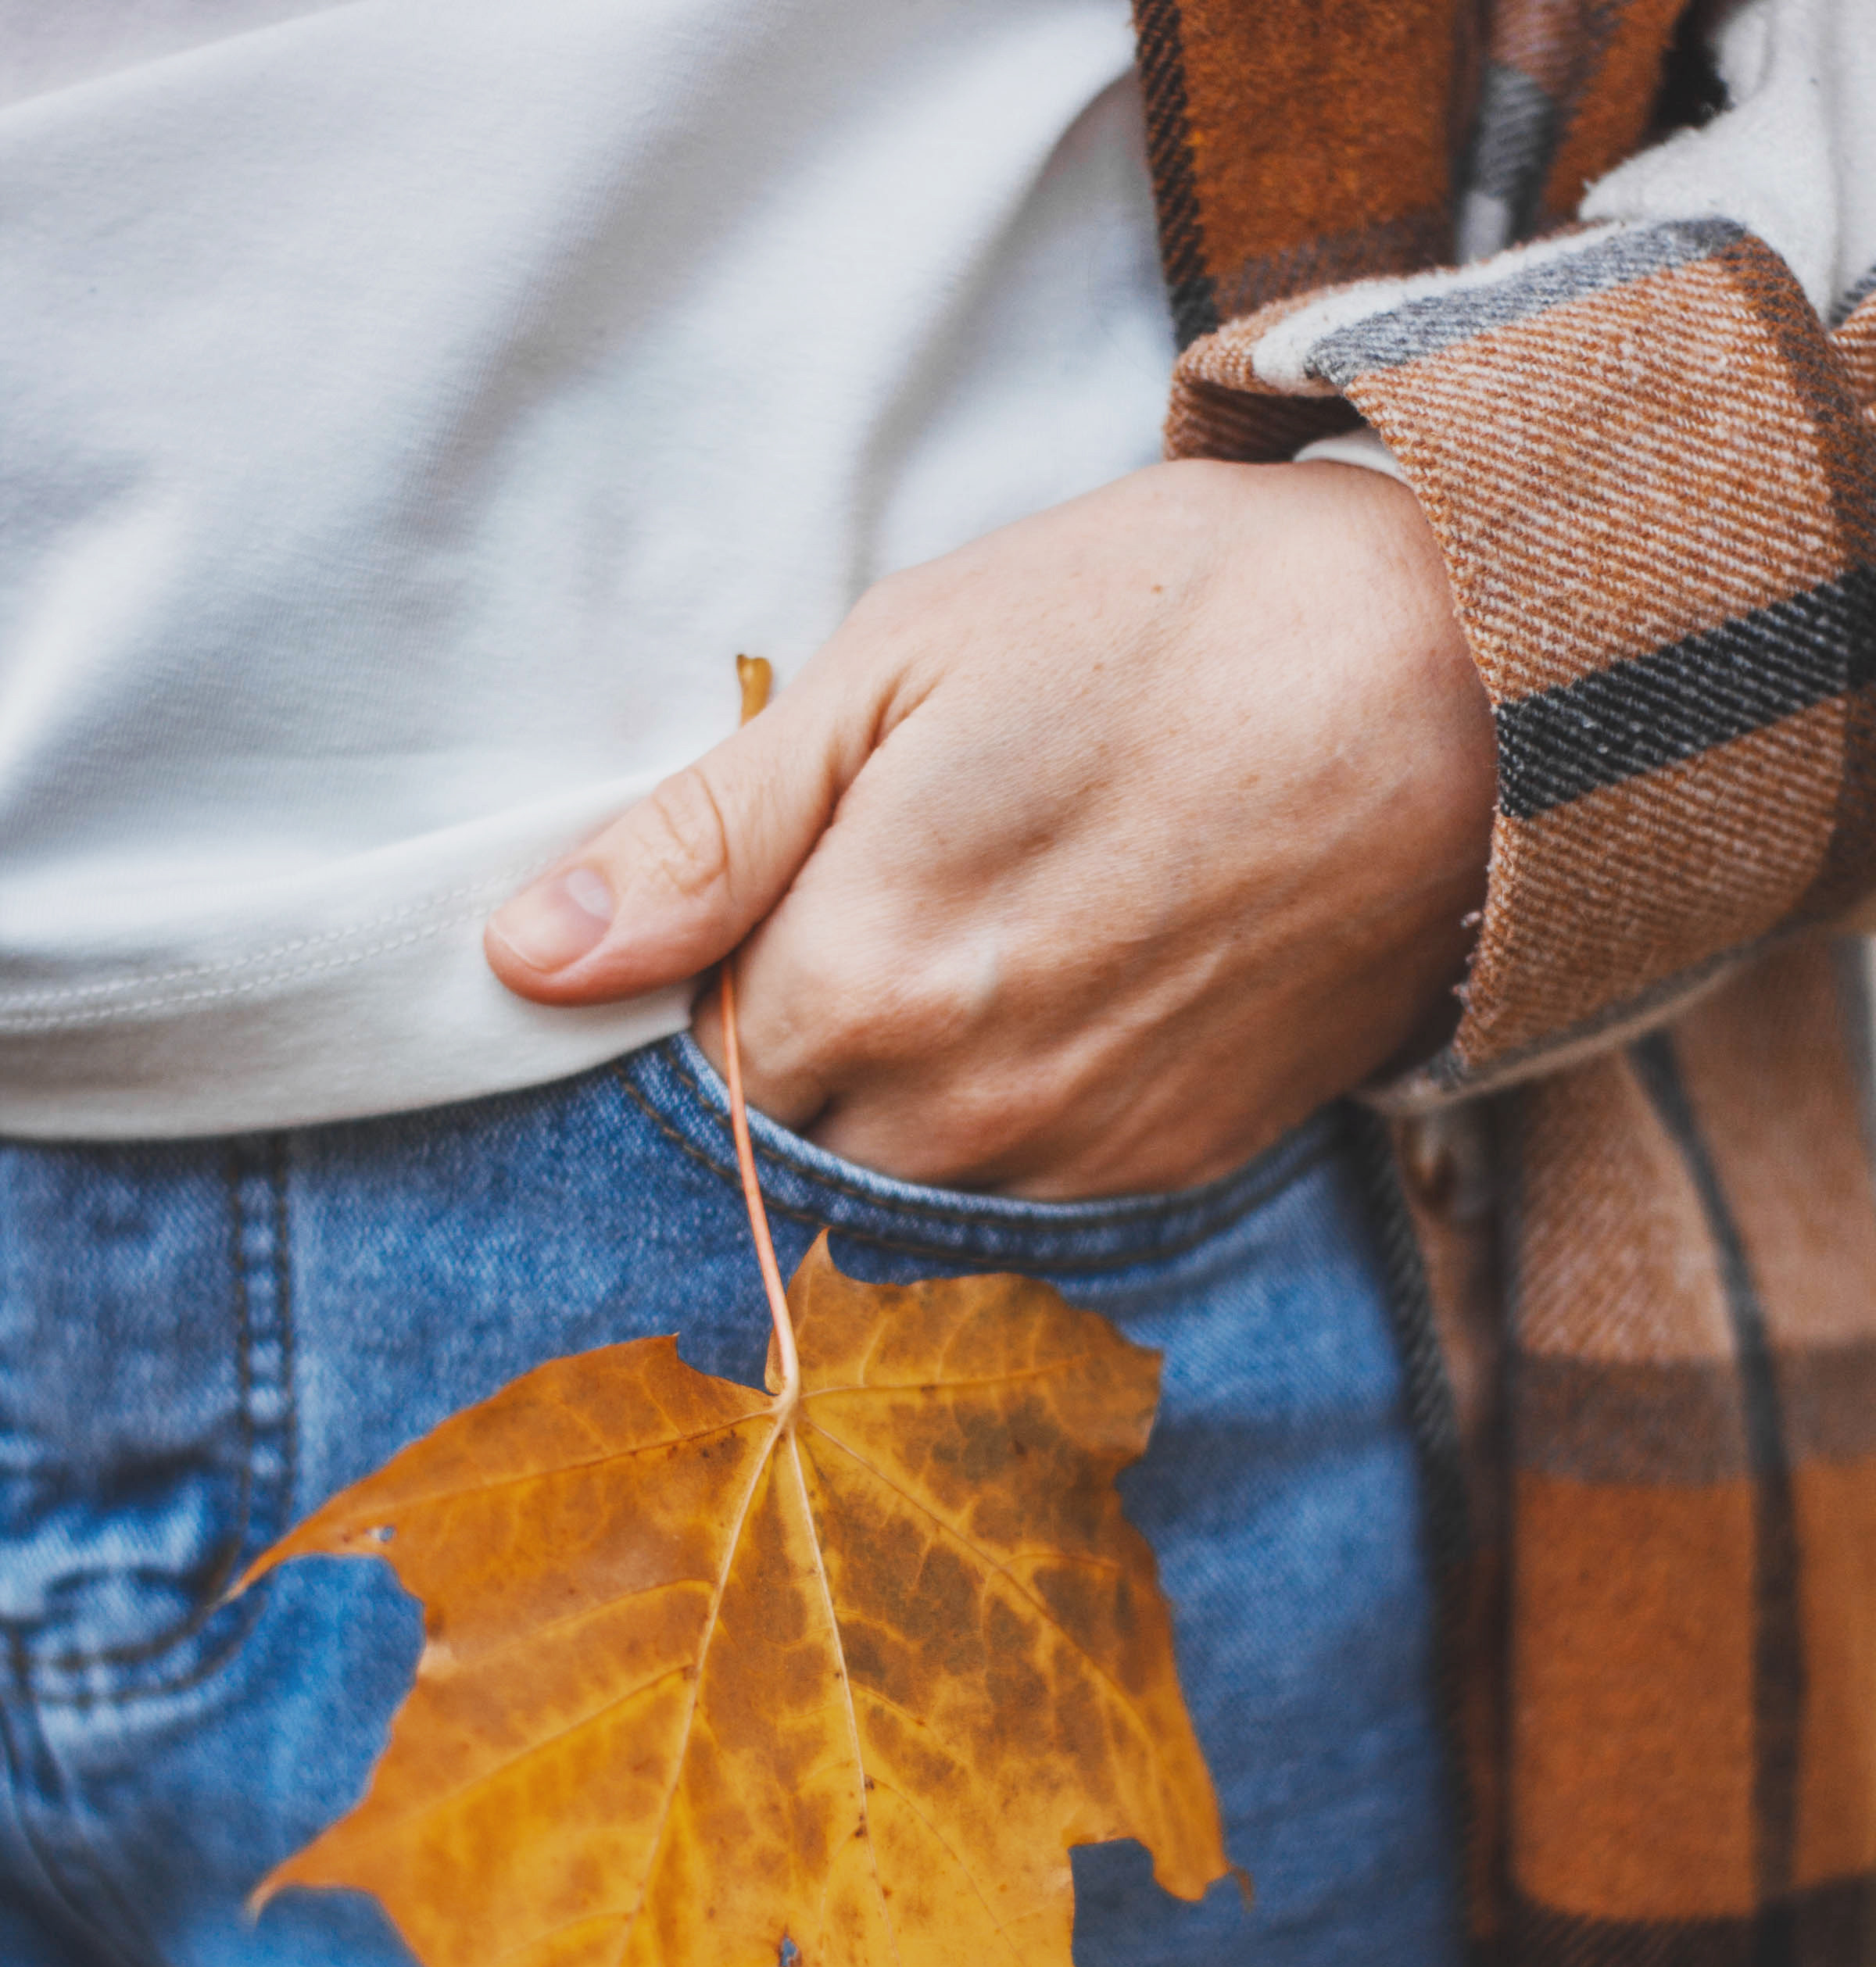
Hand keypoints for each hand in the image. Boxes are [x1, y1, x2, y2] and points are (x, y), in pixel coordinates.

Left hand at [484, 460, 1494, 1197]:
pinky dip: (1012, 1123)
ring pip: (903, 1190)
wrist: (1468, 686)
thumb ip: (705, 834)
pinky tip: (1074, 993)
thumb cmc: (1170, 628)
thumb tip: (524, 956)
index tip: (758, 914)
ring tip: (992, 940)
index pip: (685, 1077)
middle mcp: (957, 1115)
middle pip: (785, 1152)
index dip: (697, 996)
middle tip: (876, 915)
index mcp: (858, 981)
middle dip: (791, 1062)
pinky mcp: (1173, 1172)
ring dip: (902, 1101)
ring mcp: (1074, 1161)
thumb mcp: (903, 666)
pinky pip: (1026, 1200)